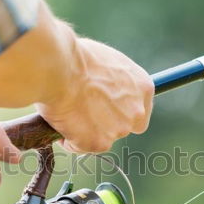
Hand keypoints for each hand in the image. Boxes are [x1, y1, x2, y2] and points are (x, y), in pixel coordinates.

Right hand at [36, 37, 153, 152]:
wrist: (60, 67)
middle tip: (83, 112)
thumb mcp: (107, 63)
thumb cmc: (77, 57)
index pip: (140, 110)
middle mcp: (137, 111)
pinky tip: (60, 120)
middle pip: (123, 127)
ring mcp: (118, 129)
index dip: (122, 111)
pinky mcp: (98, 143)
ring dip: (86, 131)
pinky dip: (70, 139)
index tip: (108, 110)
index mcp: (143, 87)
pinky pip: (81, 146)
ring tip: (66, 111)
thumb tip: (104, 89)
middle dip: (105, 124)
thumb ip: (114, 82)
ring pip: (101, 137)